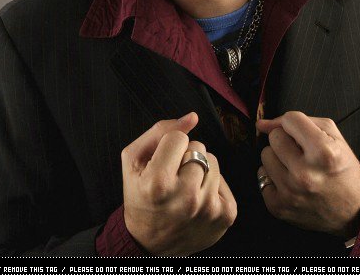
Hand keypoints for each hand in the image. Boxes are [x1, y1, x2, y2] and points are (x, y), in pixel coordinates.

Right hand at [121, 112, 237, 254]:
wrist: (148, 243)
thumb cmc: (140, 196)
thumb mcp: (133, 161)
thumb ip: (159, 131)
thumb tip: (193, 118)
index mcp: (158, 182)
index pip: (178, 137)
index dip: (168, 147)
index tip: (161, 165)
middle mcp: (186, 197)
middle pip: (199, 147)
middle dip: (185, 157)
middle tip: (173, 179)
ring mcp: (209, 208)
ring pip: (214, 161)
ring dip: (200, 170)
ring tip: (185, 188)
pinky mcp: (225, 216)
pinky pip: (224, 180)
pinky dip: (211, 186)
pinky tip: (197, 200)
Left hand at [256, 111, 359, 238]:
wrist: (354, 211)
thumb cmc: (342, 169)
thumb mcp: (333, 137)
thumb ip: (299, 121)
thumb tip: (262, 124)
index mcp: (324, 152)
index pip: (290, 119)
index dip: (296, 124)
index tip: (305, 135)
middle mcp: (305, 173)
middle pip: (274, 137)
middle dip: (287, 141)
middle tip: (303, 154)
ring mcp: (290, 192)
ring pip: (265, 155)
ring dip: (279, 159)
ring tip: (297, 168)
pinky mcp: (278, 206)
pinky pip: (261, 177)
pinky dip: (274, 178)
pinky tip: (291, 183)